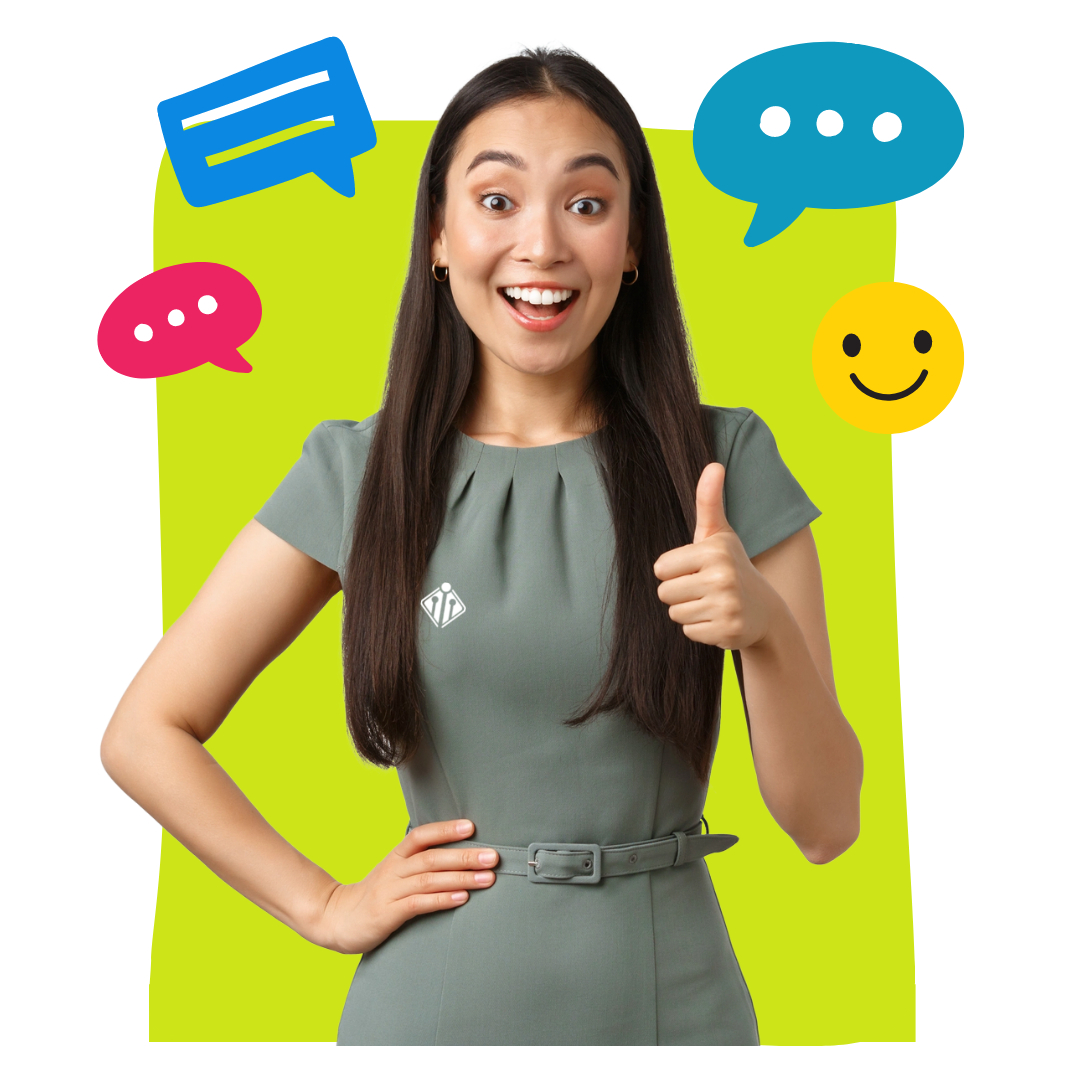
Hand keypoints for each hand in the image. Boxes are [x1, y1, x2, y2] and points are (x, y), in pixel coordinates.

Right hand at [311, 819, 497, 953]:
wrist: (334, 918)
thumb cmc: (372, 896)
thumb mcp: (393, 874)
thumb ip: (418, 865)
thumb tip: (457, 857)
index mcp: (396, 856)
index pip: (422, 836)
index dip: (446, 830)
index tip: (471, 827)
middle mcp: (394, 870)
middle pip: (432, 857)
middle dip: (465, 856)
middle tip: (493, 857)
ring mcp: (389, 891)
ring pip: (429, 880)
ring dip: (461, 878)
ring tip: (487, 879)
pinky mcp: (387, 913)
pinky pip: (418, 904)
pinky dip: (441, 899)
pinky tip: (461, 898)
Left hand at [653, 463, 778, 649]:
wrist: (766, 611)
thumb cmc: (732, 567)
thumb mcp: (720, 534)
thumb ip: (709, 501)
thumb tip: (714, 464)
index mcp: (714, 550)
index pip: (660, 568)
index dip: (675, 571)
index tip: (697, 569)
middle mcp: (722, 576)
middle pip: (664, 593)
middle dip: (680, 593)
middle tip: (705, 589)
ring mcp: (727, 605)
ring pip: (675, 614)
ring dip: (689, 611)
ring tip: (712, 603)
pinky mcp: (727, 631)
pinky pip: (689, 631)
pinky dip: (701, 629)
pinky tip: (719, 619)